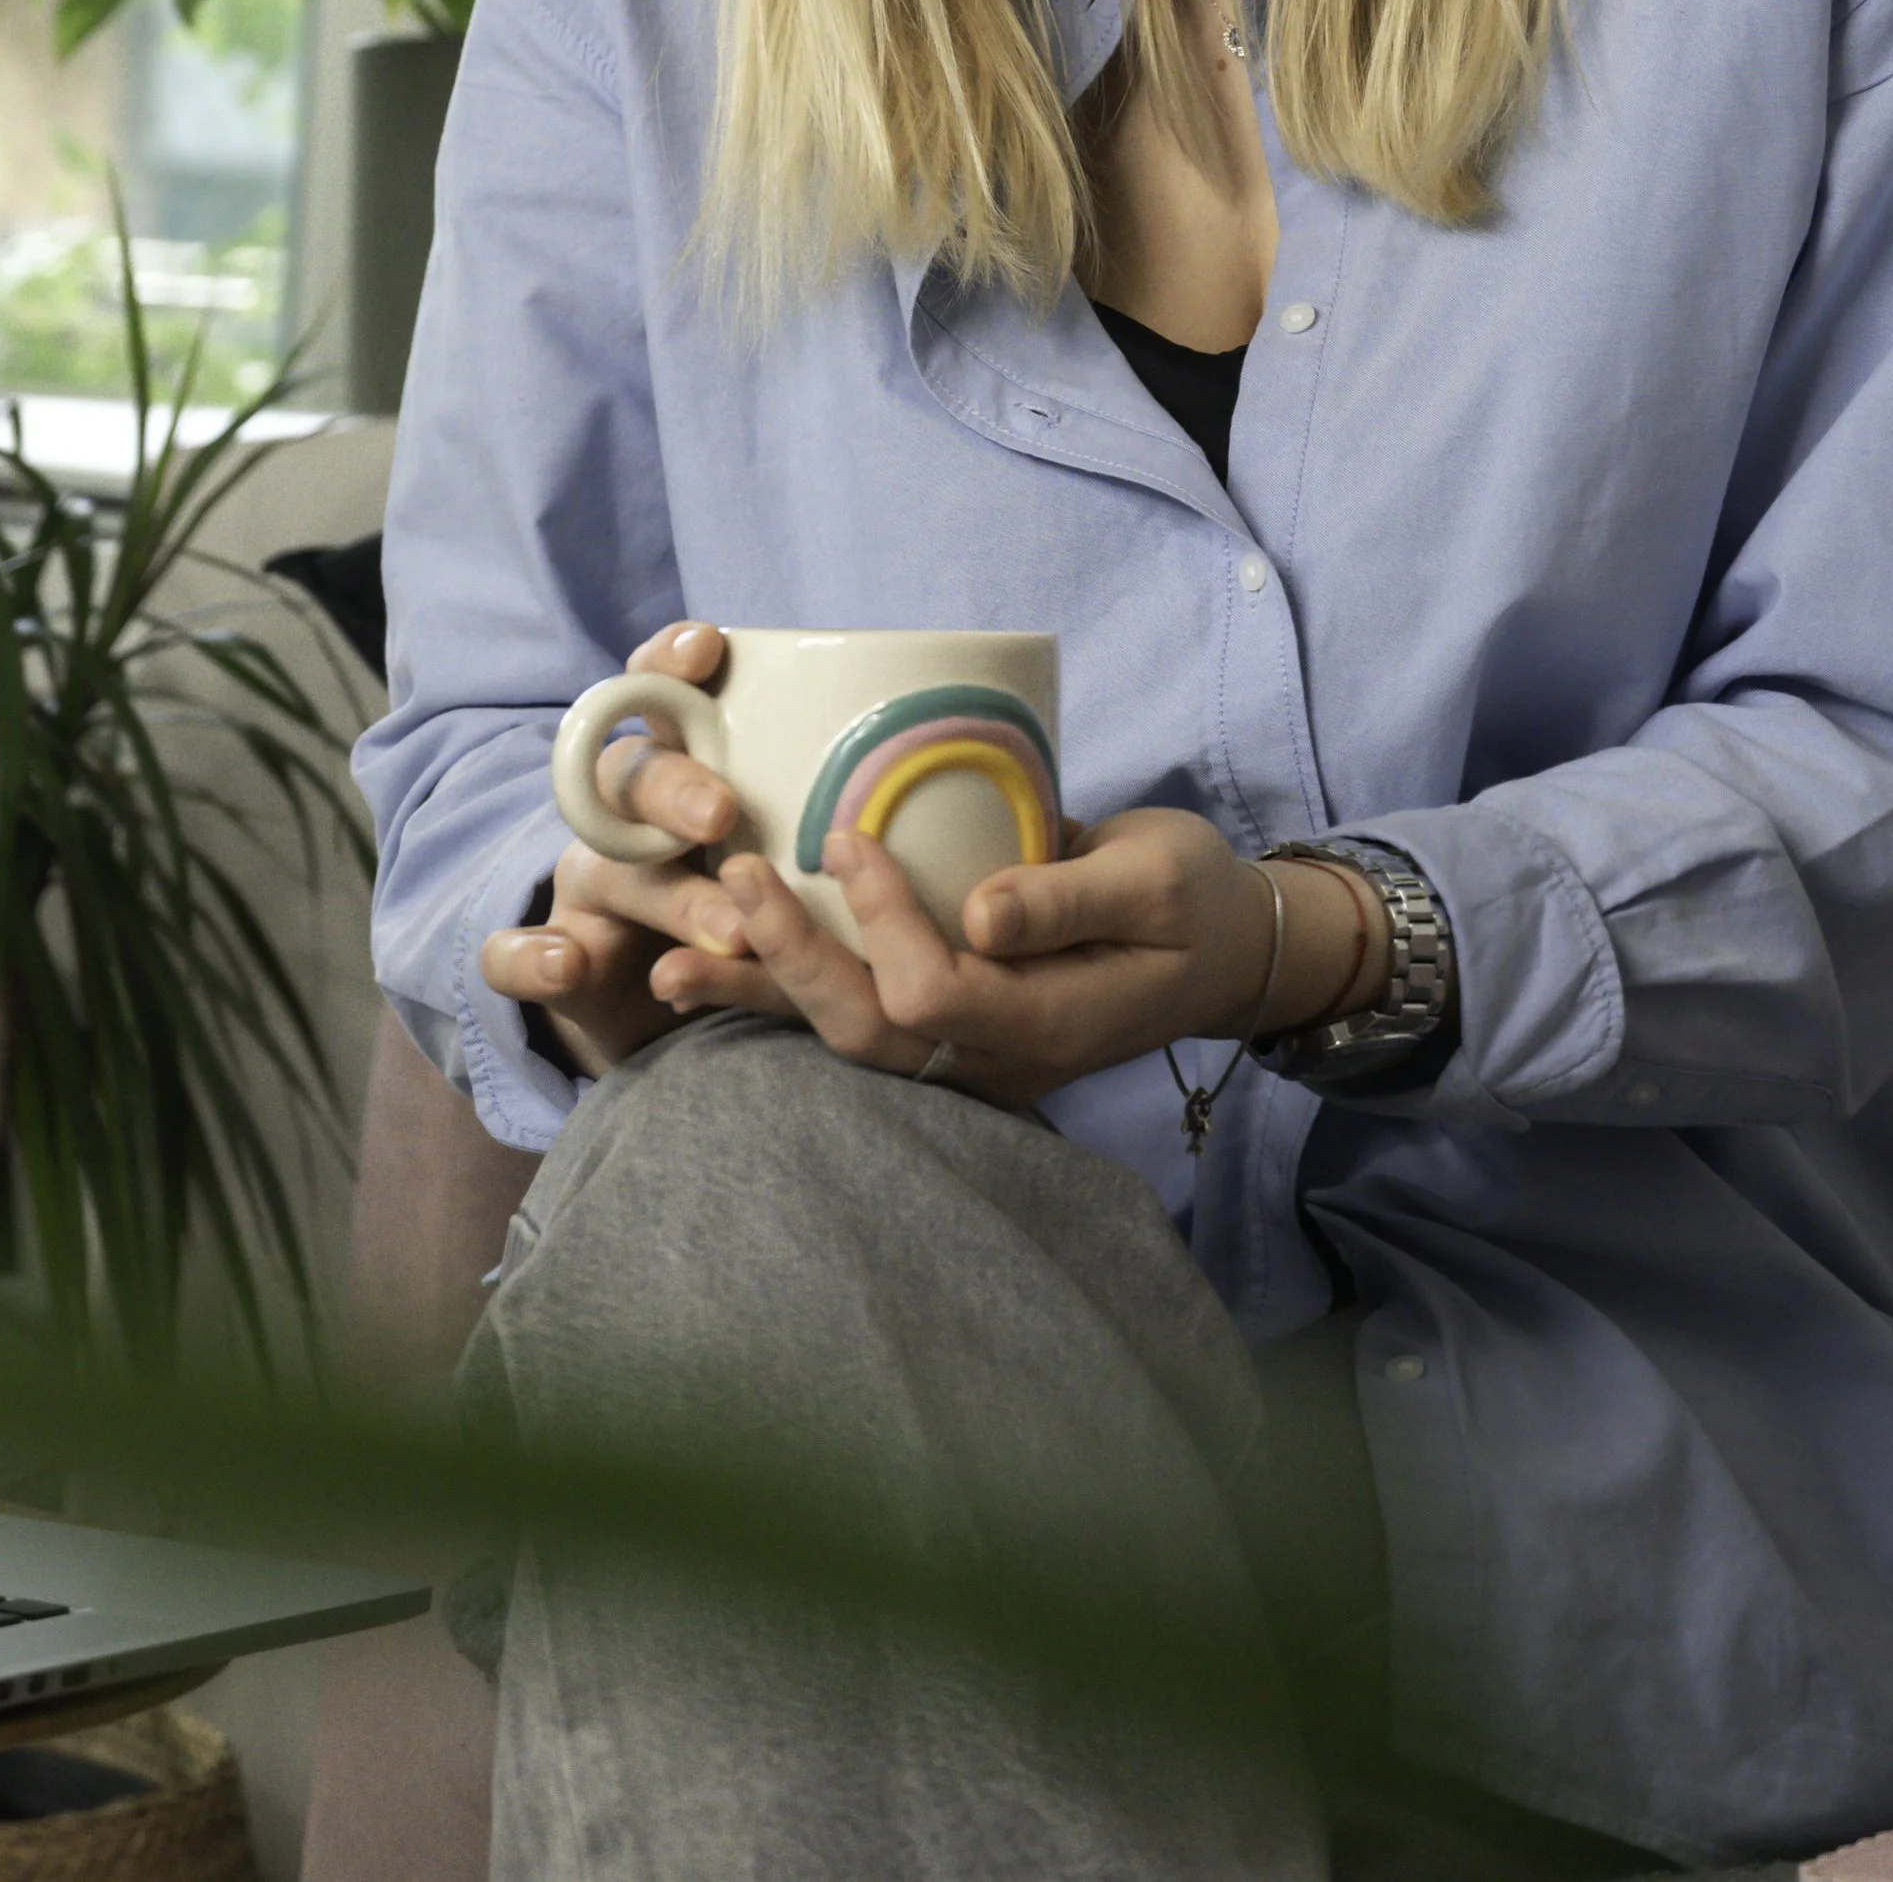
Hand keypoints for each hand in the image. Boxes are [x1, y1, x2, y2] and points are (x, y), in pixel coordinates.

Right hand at [477, 624, 791, 1076]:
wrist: (656, 1003)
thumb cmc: (751, 900)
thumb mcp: (791, 848)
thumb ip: (832, 809)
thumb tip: (950, 777)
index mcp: (682, 769)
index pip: (662, 695)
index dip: (671, 663)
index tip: (708, 647)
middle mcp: (626, 817)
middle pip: (635, 774)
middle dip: (676, 786)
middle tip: (723, 813)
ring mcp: (589, 886)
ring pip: (607, 869)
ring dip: (666, 895)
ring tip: (728, 930)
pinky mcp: (559, 959)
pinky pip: (518, 953)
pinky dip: (535, 957)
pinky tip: (566, 966)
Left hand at [644, 805, 1387, 1110]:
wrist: (1222, 947)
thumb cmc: (1195, 898)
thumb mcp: (1158, 879)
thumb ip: (1070, 899)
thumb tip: (979, 911)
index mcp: (1050, 1022)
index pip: (934, 993)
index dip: (882, 922)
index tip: (849, 835)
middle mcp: (994, 1058)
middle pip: (868, 1031)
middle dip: (791, 958)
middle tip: (734, 877)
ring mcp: (967, 1054)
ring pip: (844, 1039)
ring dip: (759, 994)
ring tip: (671, 956)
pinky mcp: (945, 1025)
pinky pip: (851, 1020)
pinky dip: (777, 995)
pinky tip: (709, 966)